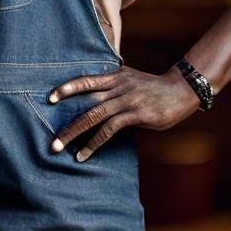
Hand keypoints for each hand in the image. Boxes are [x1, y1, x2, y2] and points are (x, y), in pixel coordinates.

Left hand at [46, 65, 201, 161]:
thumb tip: (94, 99)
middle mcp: (117, 86)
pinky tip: (84, 154)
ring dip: (74, 134)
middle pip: (85, 102)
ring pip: (94, 116)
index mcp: (114, 76)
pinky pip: (110, 129)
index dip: (67, 88)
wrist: (181, 89)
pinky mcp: (136, 114)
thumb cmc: (154, 88)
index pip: (85, 80)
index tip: (50, 98)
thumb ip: (113, 87)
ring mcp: (126, 100)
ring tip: (59, 148)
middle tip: (50, 139)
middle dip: (65, 122)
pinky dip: (94, 142)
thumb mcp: (130, 80)